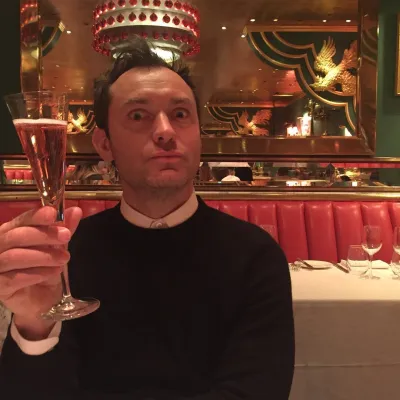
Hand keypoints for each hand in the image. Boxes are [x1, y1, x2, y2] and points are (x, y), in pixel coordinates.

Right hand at [0, 206, 81, 337]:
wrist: (43, 300)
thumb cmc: (46, 269)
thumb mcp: (58, 247)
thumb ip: (65, 229)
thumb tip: (75, 211)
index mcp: (12, 232)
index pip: (21, 220)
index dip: (36, 216)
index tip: (53, 214)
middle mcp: (0, 246)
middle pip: (16, 236)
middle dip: (43, 235)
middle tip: (65, 237)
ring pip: (13, 256)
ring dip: (42, 256)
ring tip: (64, 258)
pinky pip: (14, 278)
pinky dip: (36, 273)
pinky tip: (52, 272)